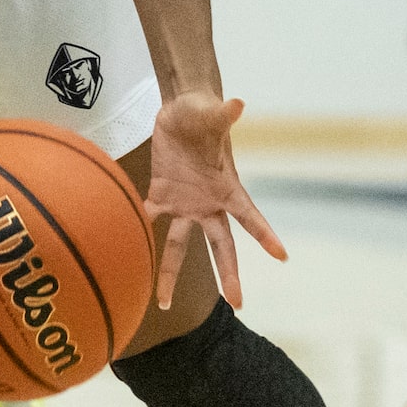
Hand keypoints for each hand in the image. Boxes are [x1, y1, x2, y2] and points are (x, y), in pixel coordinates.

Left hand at [145, 92, 286, 309]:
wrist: (178, 111)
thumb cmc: (200, 111)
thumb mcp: (209, 112)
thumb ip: (221, 114)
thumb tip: (237, 103)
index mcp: (227, 188)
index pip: (250, 215)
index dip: (264, 234)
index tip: (282, 256)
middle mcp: (208, 204)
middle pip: (221, 246)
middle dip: (230, 274)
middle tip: (238, 304)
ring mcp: (185, 204)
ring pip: (179, 246)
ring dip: (170, 273)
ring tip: (162, 303)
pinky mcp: (160, 196)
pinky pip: (148, 220)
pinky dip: (136, 232)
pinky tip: (124, 255)